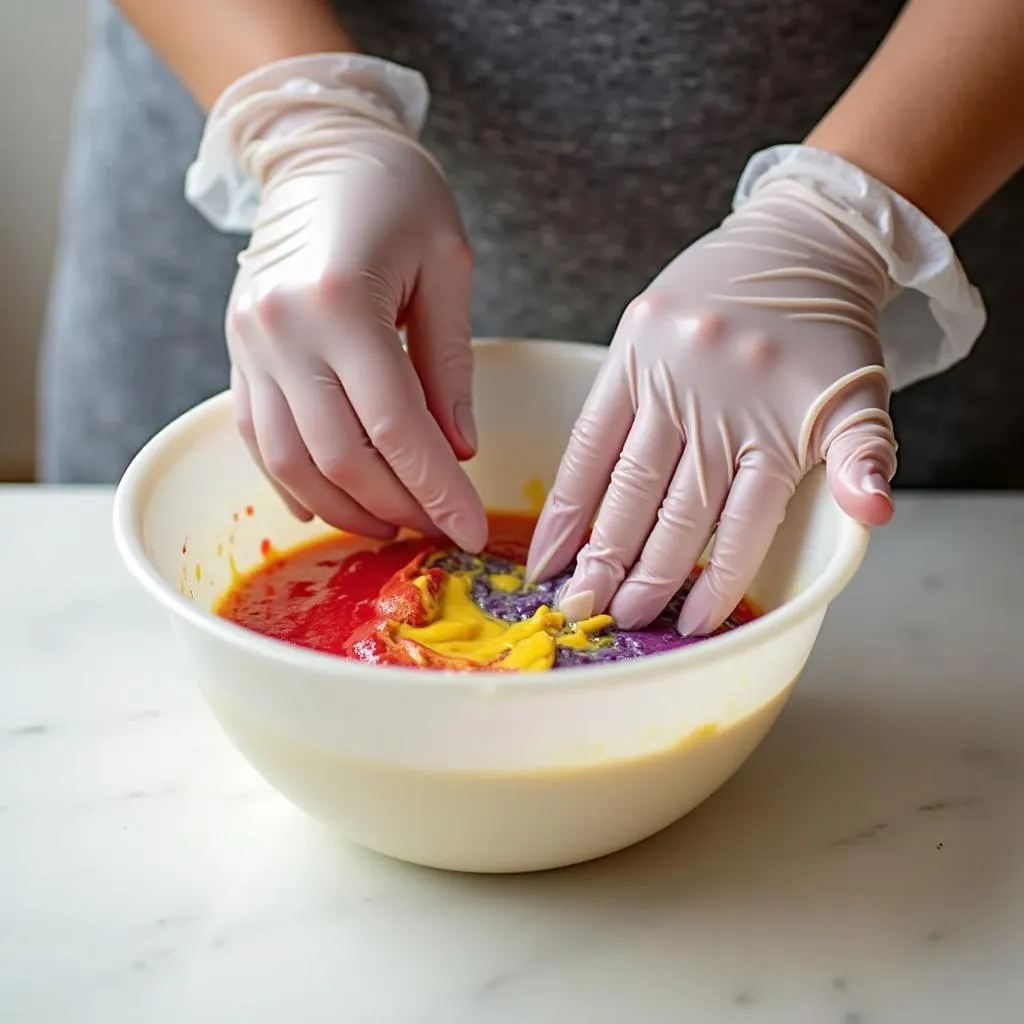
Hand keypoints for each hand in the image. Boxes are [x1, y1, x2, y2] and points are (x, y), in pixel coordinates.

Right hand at [222, 64, 485, 549]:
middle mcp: (281, 330)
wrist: (318, 150)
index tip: (472, 531)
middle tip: (442, 529)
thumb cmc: (397, 194)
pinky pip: (258, 439)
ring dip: (346, 507)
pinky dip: (297, 483)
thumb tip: (458, 452)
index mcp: (340, 301)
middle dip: (399, 507)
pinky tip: (335, 504)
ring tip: (396, 524)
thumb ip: (450, 366)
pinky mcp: (236, 353)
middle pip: (340, 457)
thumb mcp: (447, 267)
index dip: (437, 490)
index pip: (395, 427)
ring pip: (291, 462)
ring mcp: (248, 345)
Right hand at [527, 179, 897, 635]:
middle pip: (675, 510)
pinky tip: (551, 539)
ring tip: (576, 596)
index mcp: (779, 423)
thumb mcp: (862, 396)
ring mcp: (669, 377)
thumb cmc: (826, 335)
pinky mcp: (630, 353)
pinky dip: (569, 493)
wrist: (800, 240)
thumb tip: (874, 518)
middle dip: (641, 575)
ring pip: (629, 481)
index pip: (743, 523)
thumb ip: (865, 459)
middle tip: (610, 622)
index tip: (688, 623)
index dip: (715, 579)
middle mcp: (721, 403)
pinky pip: (591, 436)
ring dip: (598, 545)